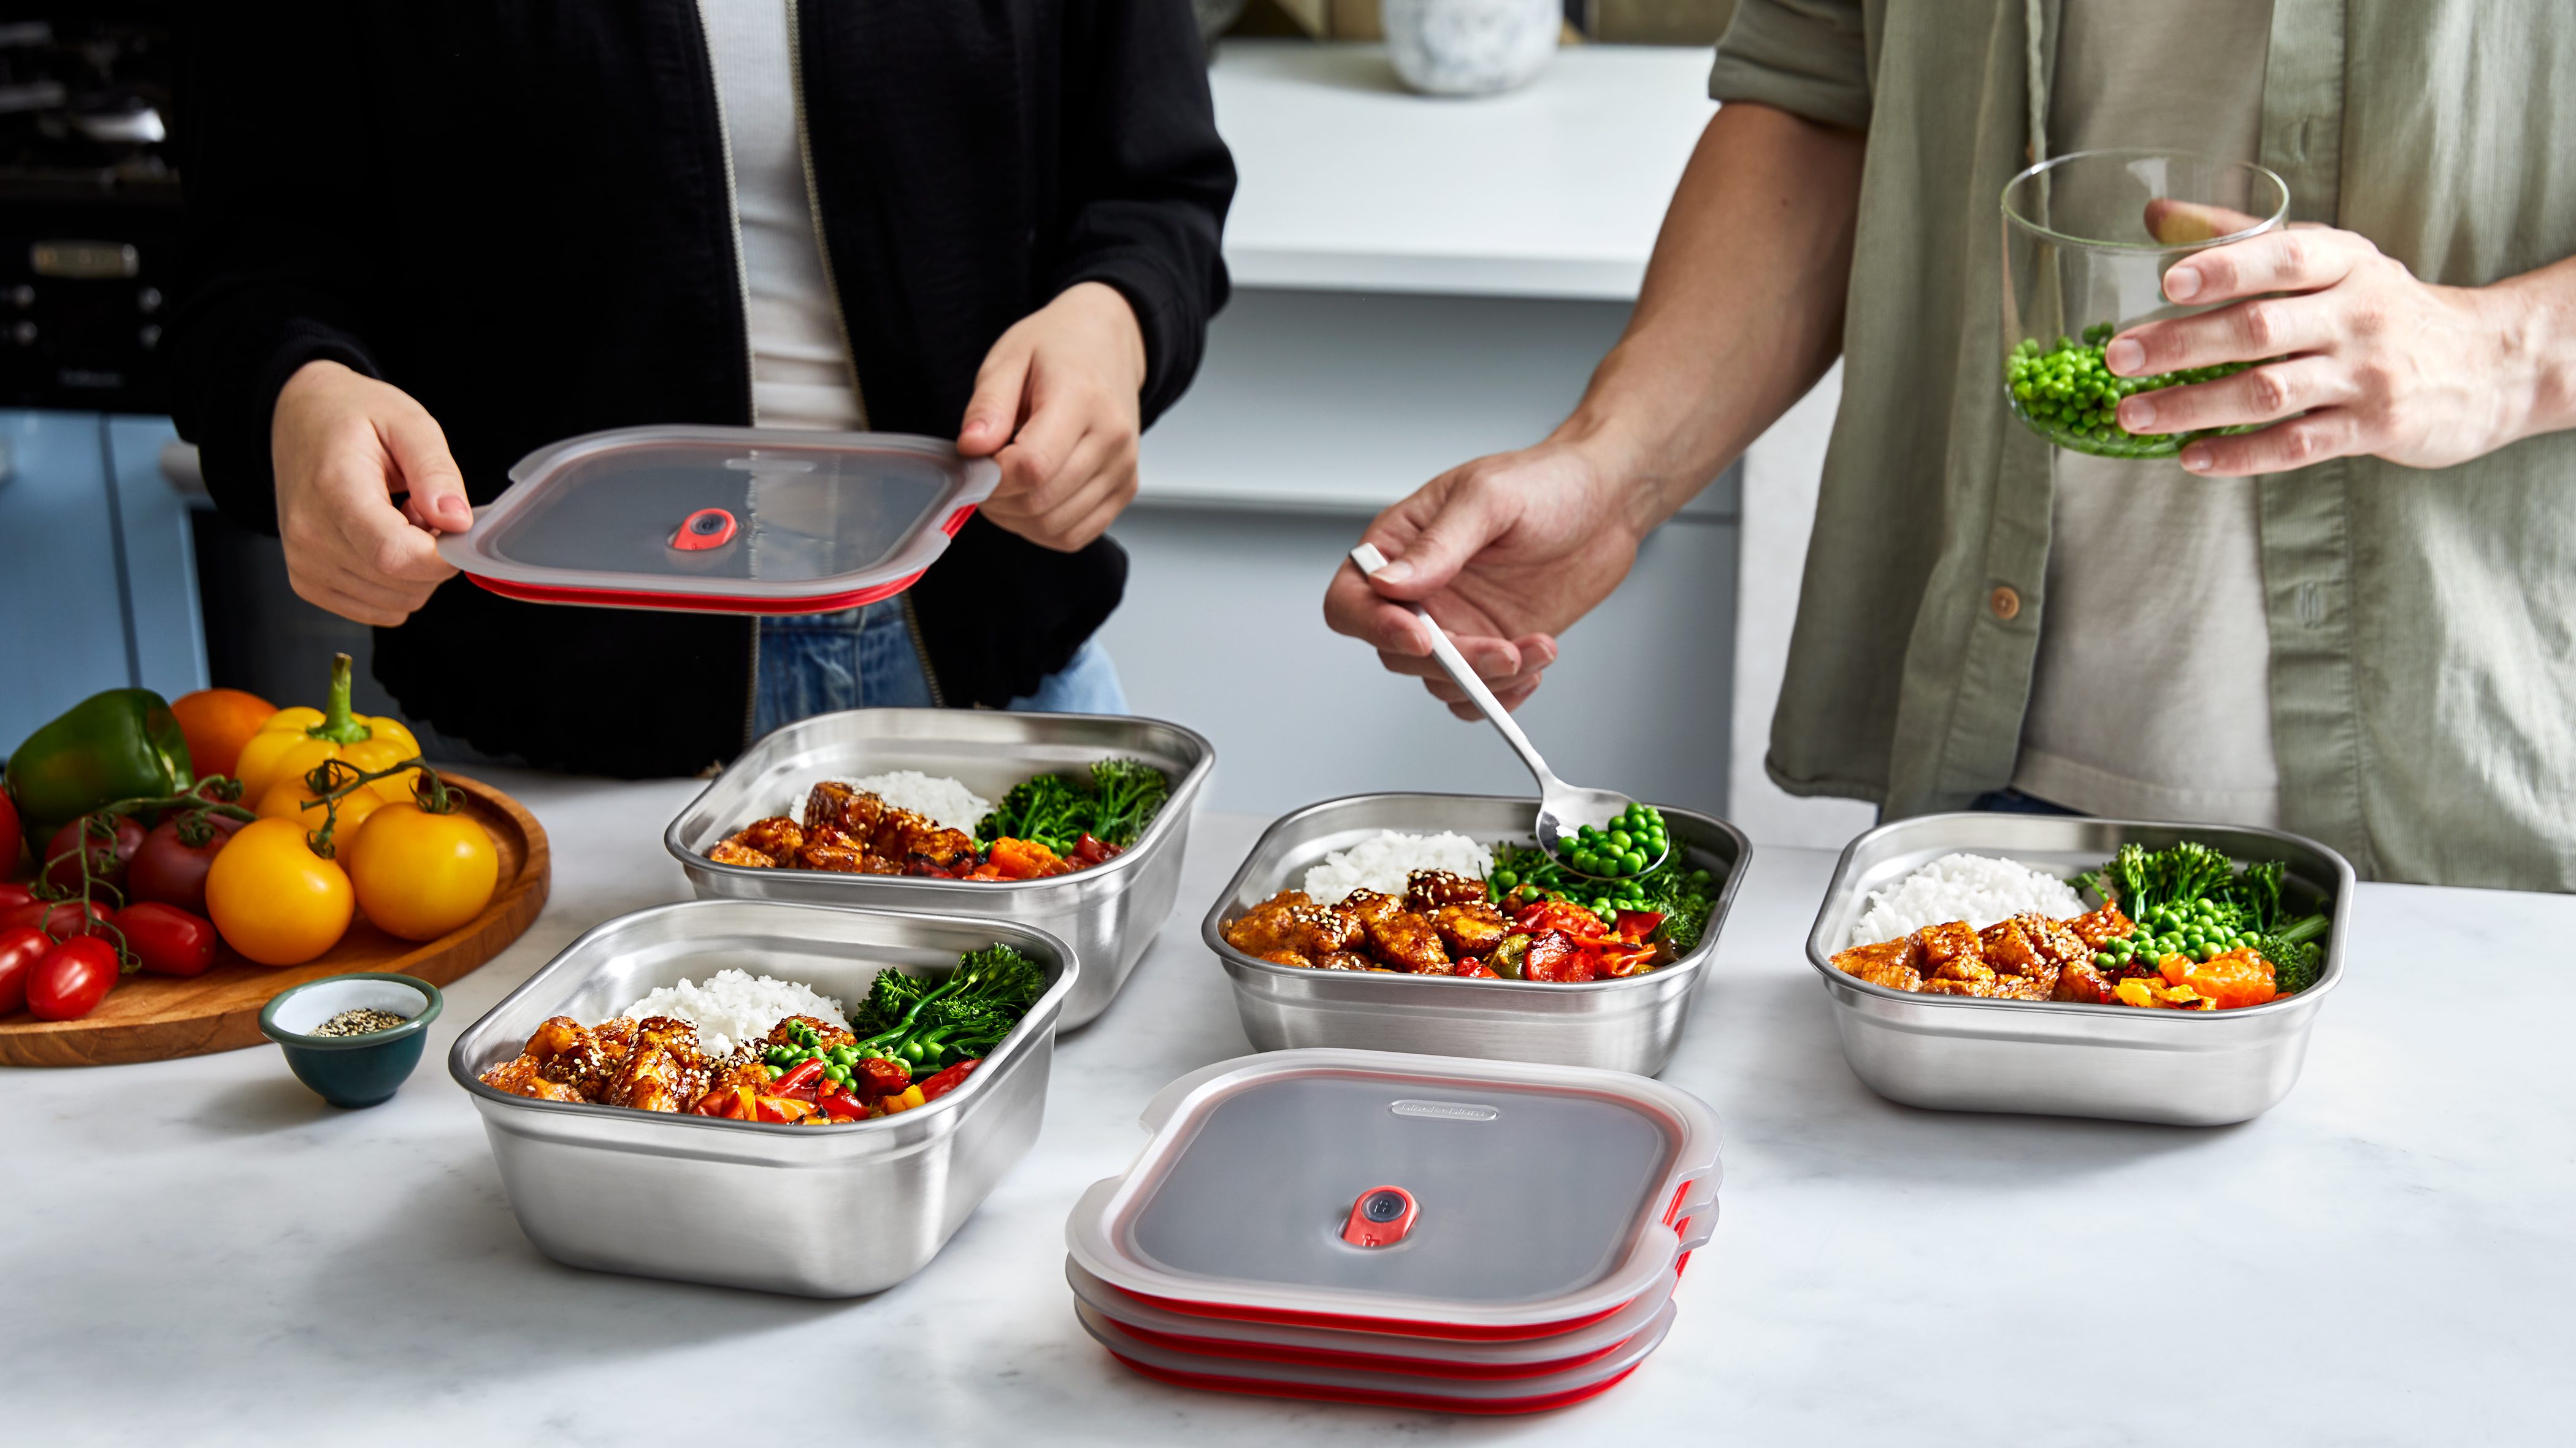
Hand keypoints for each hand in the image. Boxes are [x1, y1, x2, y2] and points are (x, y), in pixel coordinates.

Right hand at [269, 360, 469, 625]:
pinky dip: (394, 584)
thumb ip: (435, 471)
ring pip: (396, 603)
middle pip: (401, 584)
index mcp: (334, 491)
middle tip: (423, 510)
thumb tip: (458, 520)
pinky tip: (383, 541)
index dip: (442, 555)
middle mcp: (310, 535)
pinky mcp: (308, 582)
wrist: (298, 419)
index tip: (457, 529)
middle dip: (433, 557)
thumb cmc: (351, 417)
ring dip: (415, 570)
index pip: (395, 556)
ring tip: (399, 520)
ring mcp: (305, 563)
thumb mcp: (407, 422)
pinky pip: (378, 610)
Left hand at [957, 281, 1145, 550]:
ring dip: (1016, 518)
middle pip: (1041, 502)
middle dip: (997, 501)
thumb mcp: (1009, 358)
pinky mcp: (1124, 490)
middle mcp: (1112, 439)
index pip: (1032, 467)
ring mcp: (1123, 469)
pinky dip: (1041, 528)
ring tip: (1005, 483)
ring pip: (1056, 527)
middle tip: (982, 475)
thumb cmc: (1058, 349)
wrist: (1108, 345)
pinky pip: (1074, 534)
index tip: (975, 462)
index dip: (991, 478)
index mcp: (1082, 399)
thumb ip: (988, 405)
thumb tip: (972, 449)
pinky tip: (1030, 498)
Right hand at [1323, 439, 1651, 718]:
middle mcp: (1420, 592)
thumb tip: (1390, 583)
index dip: (1374, 626)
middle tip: (1502, 651)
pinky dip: (1501, 696)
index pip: (1351, 600)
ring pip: (1439, 681)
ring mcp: (1456, 624)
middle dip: (1451, 662)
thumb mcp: (1489, 498)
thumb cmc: (1546, 483)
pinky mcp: (1492, 646)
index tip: (1422, 638)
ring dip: (1487, 681)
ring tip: (1536, 649)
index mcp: (1399, 546)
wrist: (1606, 503)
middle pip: (1396, 652)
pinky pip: (1476, 695)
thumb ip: (1439, 544)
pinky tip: (1533, 666)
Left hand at [2106, 226, 2557, 473]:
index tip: (2167, 282)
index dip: (2226, 267)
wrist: (2487, 362)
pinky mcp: (2373, 427)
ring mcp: (2367, 374)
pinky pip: (2296, 446)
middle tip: (2119, 357)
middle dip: (2182, 345)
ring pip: (2269, 393)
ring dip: (2193, 407)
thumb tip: (2154, 213)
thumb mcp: (2329, 258)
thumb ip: (2242, 236)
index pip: (2285, 257)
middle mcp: (2358, 313)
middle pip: (2260, 329)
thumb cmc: (2381, 305)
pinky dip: (2239, 455)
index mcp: (2345, 262)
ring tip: (2133, 414)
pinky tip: (2191, 457)